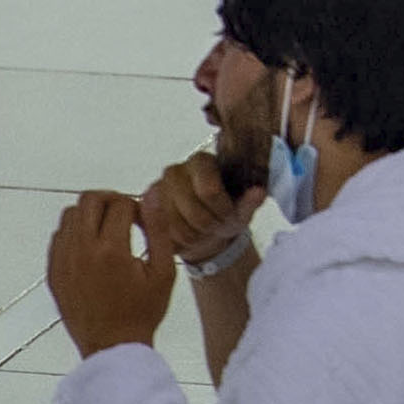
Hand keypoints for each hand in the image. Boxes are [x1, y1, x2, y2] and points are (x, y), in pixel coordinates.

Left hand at [47, 191, 175, 357]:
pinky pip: (57, 237)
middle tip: (124, 215)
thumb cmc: (140, 313)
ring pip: (69, 215)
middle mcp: (82, 251)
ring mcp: (63, 262)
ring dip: (90, 214)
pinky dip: (74, 233)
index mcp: (111, 250)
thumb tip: (153, 194)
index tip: (143, 222)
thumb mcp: (163, 271)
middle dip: (111, 200)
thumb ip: (158, 228)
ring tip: (107, 231)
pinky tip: (91, 247)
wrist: (112, 347)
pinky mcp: (53, 274)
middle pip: (89, 200)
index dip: (137, 207)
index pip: (120, 203)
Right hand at [140, 151, 263, 270]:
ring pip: (178, 228)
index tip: (230, 215)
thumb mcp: (242, 209)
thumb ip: (251, 201)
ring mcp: (156, 190)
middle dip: (211, 226)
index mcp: (201, 161)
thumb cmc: (225, 212)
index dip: (222, 210)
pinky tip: (187, 236)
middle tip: (218, 227)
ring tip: (204, 231)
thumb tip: (259, 191)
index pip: (209, 190)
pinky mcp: (144, 211)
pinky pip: (162, 236)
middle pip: (194, 212)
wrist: (204, 228)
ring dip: (196, 237)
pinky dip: (179, 243)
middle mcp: (174, 170)